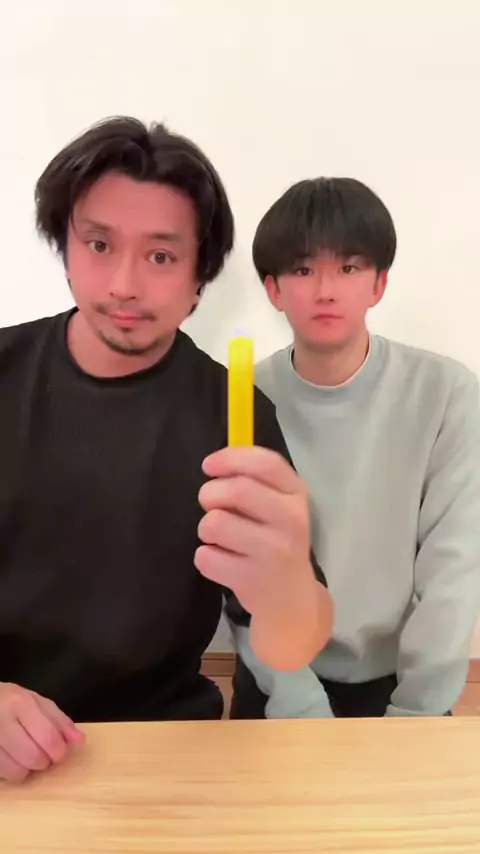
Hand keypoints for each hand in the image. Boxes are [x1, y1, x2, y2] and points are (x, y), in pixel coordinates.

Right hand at [0, 683, 83, 783]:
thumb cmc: (8, 702)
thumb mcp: (35, 701)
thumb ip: (59, 720)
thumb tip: (80, 740)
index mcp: (19, 703)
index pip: (47, 737)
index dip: (59, 751)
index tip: (59, 751)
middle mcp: (1, 721)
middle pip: (33, 758)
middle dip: (43, 761)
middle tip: (40, 753)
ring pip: (16, 773)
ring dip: (25, 770)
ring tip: (22, 755)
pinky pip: (2, 776)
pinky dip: (10, 772)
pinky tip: (9, 758)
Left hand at [195, 445, 312, 617]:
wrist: (291, 601)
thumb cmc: (277, 542)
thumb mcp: (279, 507)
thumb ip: (254, 481)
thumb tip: (215, 464)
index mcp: (297, 495)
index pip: (265, 463)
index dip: (230, 458)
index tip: (209, 466)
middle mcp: (292, 521)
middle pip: (236, 490)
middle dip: (210, 494)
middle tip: (209, 504)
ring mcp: (274, 552)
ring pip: (215, 523)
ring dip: (206, 528)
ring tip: (219, 538)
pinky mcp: (252, 580)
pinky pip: (206, 557)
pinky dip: (206, 558)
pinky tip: (222, 562)